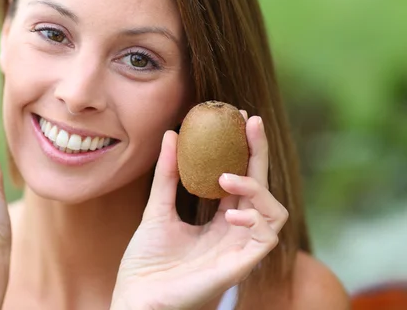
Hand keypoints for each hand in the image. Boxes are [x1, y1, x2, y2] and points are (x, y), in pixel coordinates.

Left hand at [112, 115, 287, 309]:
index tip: (239, 118)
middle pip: (260, 187)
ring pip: (273, 212)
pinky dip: (255, 220)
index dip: (243, 149)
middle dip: (259, 153)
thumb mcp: (157, 209)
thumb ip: (167, 175)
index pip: (239, 179)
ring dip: (256, 188)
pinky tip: (230, 213)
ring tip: (227, 177)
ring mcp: (239, 250)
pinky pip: (267, 239)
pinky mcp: (240, 267)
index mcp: (217, 220)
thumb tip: (171, 134)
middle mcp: (233, 232)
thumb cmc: (146, 262)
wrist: (137, 298)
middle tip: (251, 122)